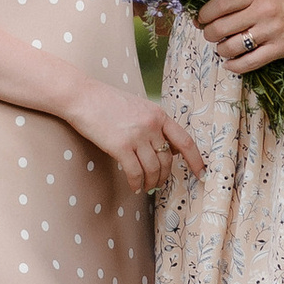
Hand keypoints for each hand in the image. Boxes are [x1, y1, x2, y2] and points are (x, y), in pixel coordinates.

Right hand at [67, 75, 206, 193]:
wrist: (82, 96)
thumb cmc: (107, 102)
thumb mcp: (138, 107)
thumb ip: (154, 125)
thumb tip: (169, 148)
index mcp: (158, 114)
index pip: (185, 140)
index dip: (196, 159)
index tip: (201, 173)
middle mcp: (151, 125)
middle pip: (167, 159)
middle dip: (165, 176)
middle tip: (158, 183)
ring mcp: (136, 136)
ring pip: (153, 169)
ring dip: (151, 182)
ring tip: (146, 187)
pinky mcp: (120, 146)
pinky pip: (135, 173)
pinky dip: (136, 183)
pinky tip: (134, 186)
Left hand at [192, 0, 283, 74]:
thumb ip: (238, 2)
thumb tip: (206, 17)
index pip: (221, 3)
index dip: (205, 13)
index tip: (200, 19)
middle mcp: (263, 11)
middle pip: (221, 27)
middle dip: (209, 34)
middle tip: (210, 35)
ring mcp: (271, 32)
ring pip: (231, 46)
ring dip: (220, 50)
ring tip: (223, 48)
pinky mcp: (278, 50)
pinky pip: (248, 63)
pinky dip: (233, 66)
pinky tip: (230, 64)